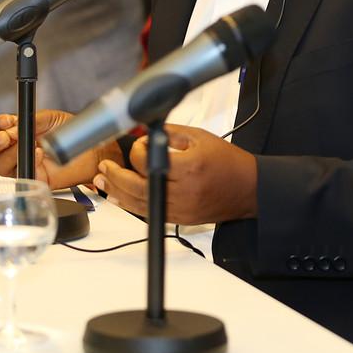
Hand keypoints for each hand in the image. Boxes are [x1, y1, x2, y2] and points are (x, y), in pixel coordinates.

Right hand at [0, 110, 119, 188]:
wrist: (90, 148)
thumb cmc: (69, 132)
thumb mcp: (48, 118)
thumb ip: (29, 119)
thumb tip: (13, 126)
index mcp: (11, 133)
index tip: (5, 121)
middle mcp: (11, 150)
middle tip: (5, 137)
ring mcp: (20, 165)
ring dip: (10, 153)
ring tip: (28, 144)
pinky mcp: (32, 178)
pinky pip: (20, 174)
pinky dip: (27, 162)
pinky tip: (39, 153)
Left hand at [93, 124, 257, 224]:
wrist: (248, 188)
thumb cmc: (228, 162)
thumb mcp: (201, 137)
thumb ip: (171, 133)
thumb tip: (146, 132)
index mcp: (189, 168)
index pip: (148, 162)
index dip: (138, 150)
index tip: (140, 143)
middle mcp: (184, 192)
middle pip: (138, 187)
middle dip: (116, 176)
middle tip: (105, 166)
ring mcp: (181, 209)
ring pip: (140, 205)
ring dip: (118, 193)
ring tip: (103, 181)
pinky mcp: (181, 220)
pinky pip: (151, 213)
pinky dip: (132, 205)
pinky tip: (121, 197)